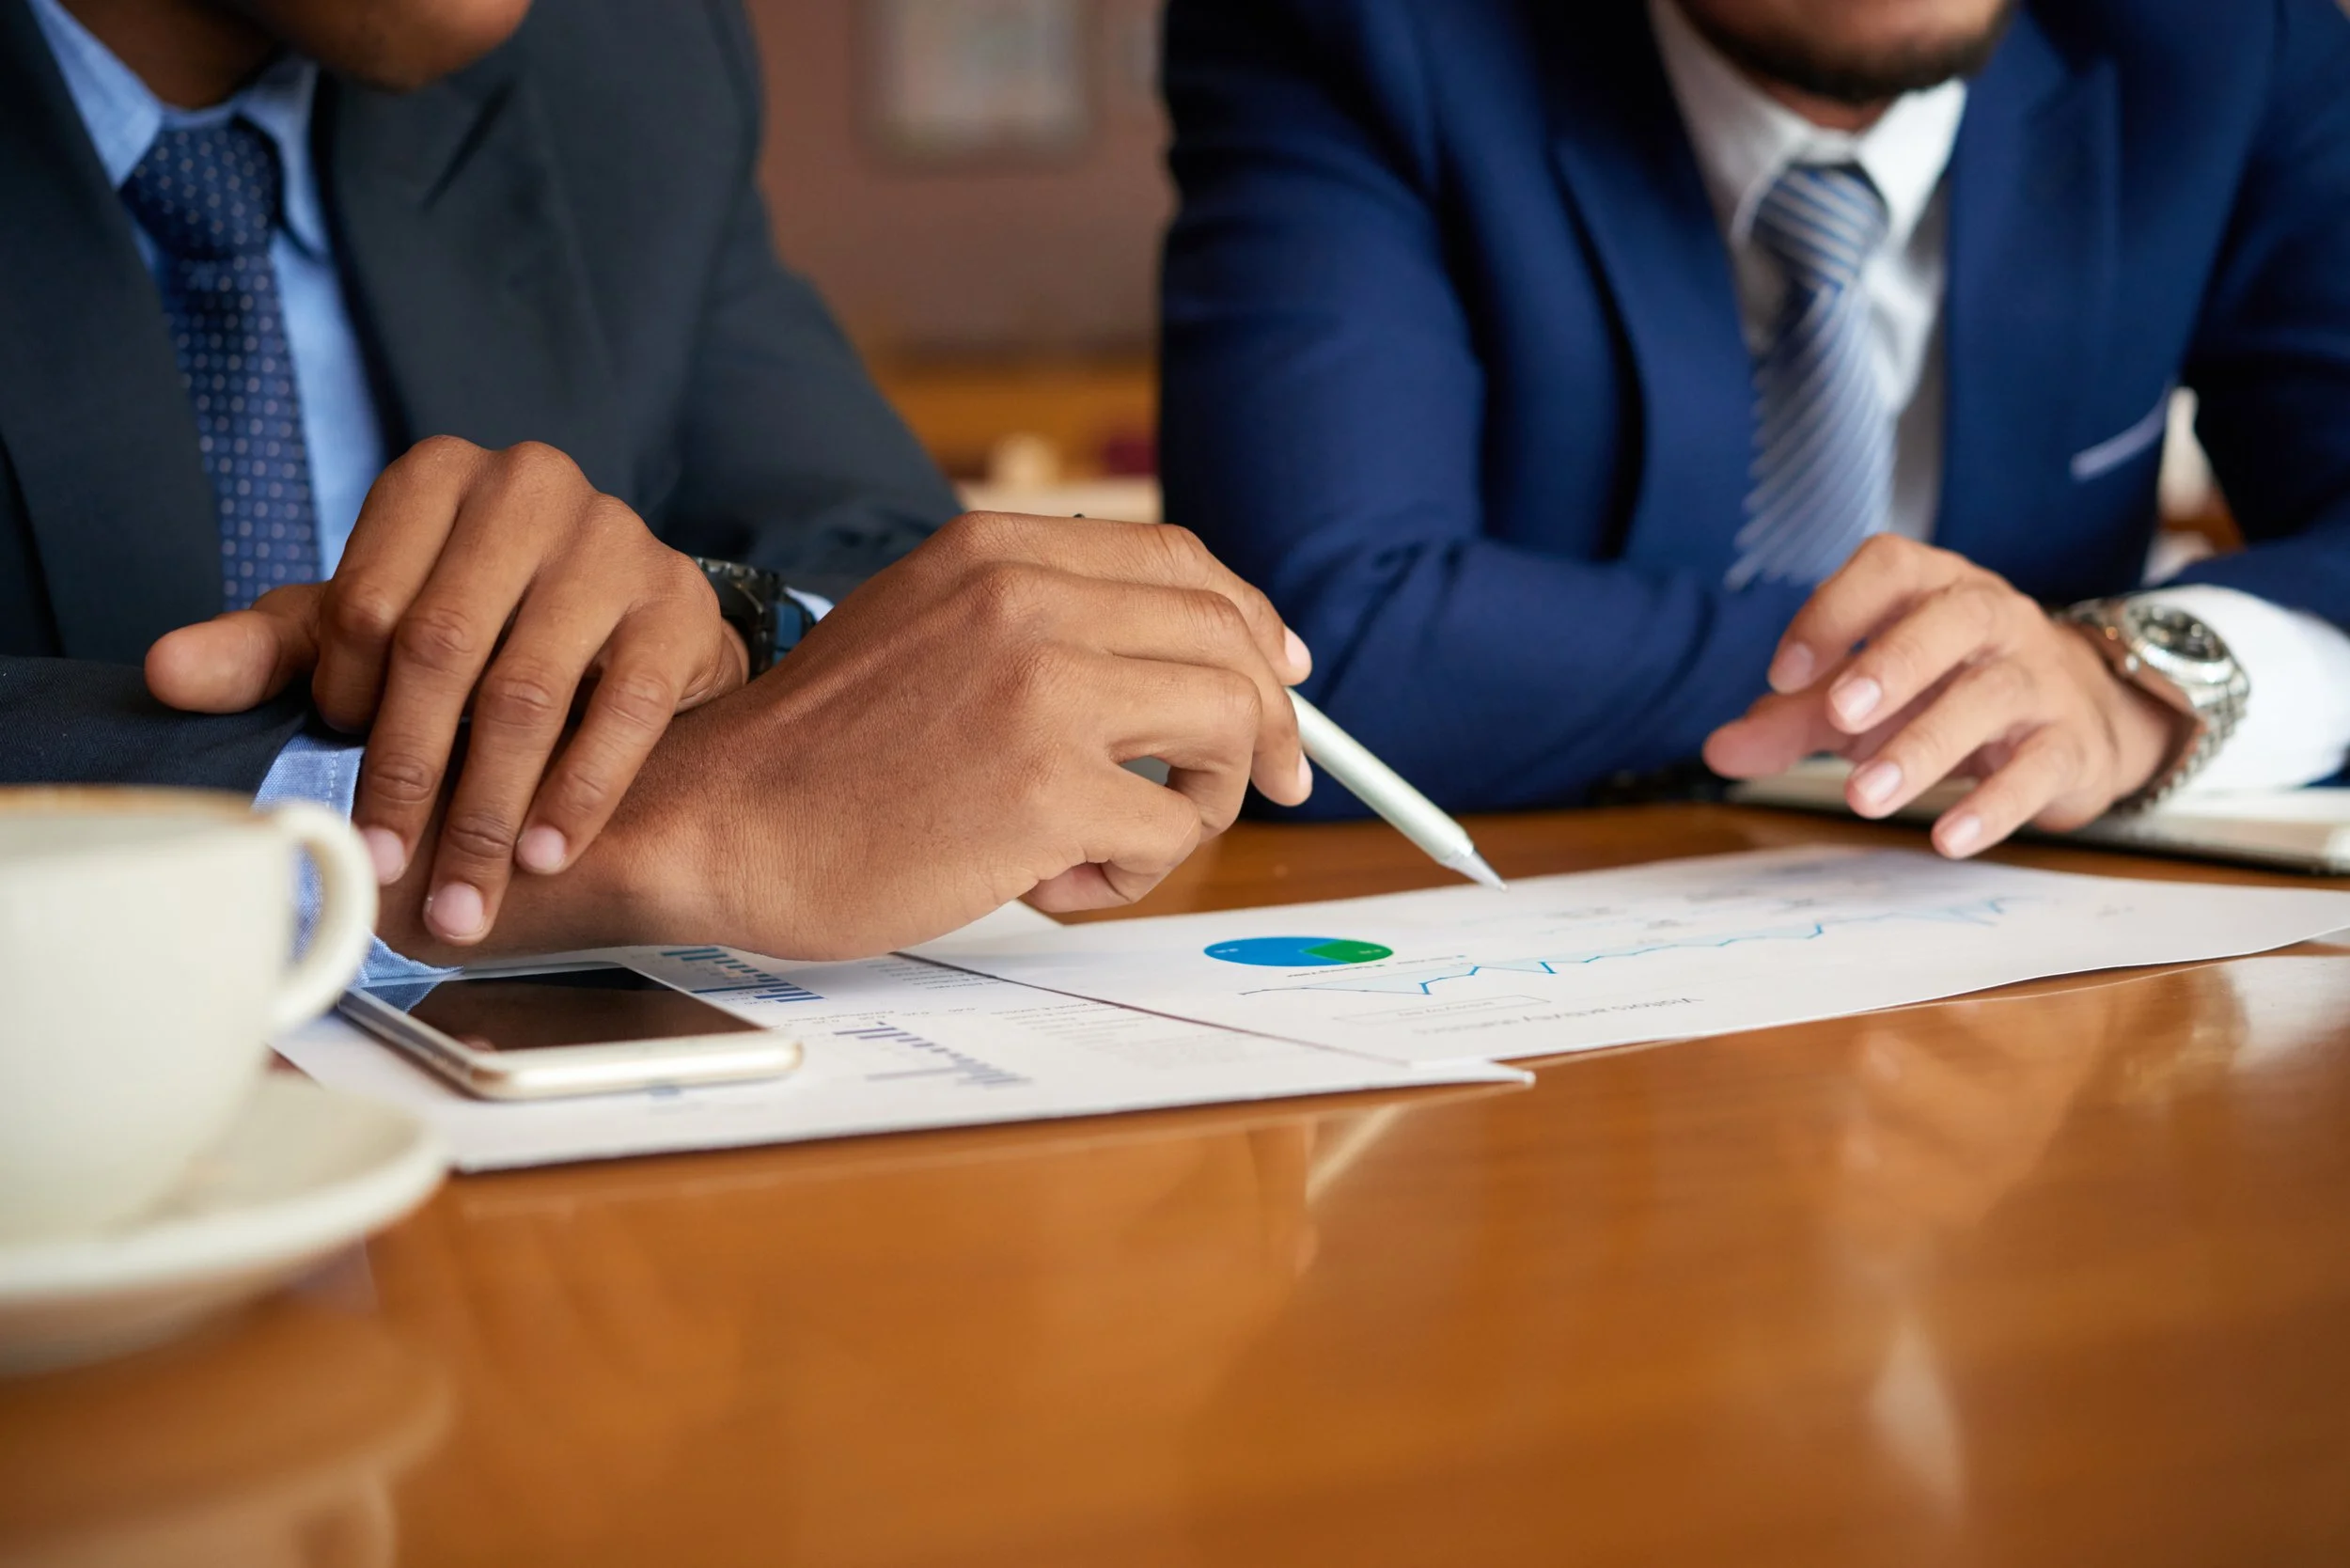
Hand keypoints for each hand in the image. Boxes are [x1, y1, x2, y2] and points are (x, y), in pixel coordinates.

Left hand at [146, 437, 746, 944]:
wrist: (625, 623)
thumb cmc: (485, 621)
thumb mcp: (373, 626)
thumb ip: (272, 651)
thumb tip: (167, 674)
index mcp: (437, 479)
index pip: (368, 605)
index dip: (348, 706)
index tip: (344, 776)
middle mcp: (528, 486)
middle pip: (444, 647)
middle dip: (410, 778)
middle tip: (392, 869)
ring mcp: (615, 538)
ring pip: (529, 689)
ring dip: (491, 810)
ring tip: (468, 892)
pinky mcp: (679, 600)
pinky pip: (625, 709)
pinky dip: (580, 793)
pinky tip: (549, 852)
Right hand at [371, 512, 1315, 963]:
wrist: (715, 820)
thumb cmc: (819, 755)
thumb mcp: (927, 629)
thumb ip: (1037, 621)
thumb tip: (1186, 662)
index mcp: (996, 552)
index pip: (1180, 562)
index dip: (1250, 623)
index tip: (1282, 678)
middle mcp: (1025, 599)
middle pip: (1227, 644)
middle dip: (1268, 727)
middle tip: (1277, 786)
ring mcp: (1041, 689)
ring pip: (1224, 732)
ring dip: (1200, 802)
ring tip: (1112, 838)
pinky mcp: (1046, 788)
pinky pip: (1172, 830)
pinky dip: (1133, 871)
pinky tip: (1050, 879)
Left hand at [1704, 536, 2187, 856]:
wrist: (2080, 719)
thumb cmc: (1947, 692)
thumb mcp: (1865, 699)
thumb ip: (1793, 718)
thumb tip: (1719, 750)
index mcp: (1935, 588)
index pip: (1890, 567)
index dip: (1835, 609)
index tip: (1784, 672)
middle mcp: (1995, 619)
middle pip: (1952, 619)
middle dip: (1891, 663)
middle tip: (1839, 715)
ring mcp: (2040, 678)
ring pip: (1989, 696)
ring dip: (1923, 746)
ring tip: (1863, 796)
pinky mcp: (2070, 743)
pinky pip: (2039, 767)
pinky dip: (1993, 805)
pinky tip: (1947, 838)